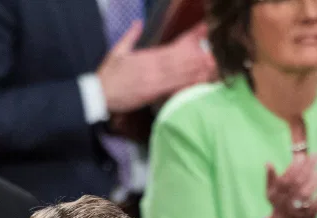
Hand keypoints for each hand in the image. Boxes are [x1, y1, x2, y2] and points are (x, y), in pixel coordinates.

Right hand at [95, 23, 215, 114]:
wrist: (99, 95)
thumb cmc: (108, 74)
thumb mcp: (117, 51)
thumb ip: (130, 36)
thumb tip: (138, 23)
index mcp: (147, 56)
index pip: (174, 45)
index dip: (191, 37)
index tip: (204, 30)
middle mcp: (154, 67)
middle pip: (183, 58)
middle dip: (201, 53)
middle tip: (217, 49)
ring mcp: (155, 82)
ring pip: (182, 73)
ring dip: (199, 68)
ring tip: (215, 63)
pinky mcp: (154, 95)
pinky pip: (175, 88)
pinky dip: (188, 84)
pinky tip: (200, 81)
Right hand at [265, 153, 316, 217]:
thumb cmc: (279, 204)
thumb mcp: (271, 192)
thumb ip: (270, 178)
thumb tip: (268, 163)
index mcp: (276, 195)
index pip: (285, 178)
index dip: (293, 166)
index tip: (302, 156)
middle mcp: (285, 203)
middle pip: (297, 182)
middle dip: (308, 167)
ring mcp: (296, 211)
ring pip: (306, 193)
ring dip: (316, 180)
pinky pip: (315, 205)